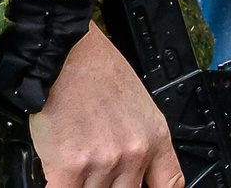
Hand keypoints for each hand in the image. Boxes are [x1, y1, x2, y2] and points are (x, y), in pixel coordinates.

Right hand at [27, 25, 181, 187]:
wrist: (69, 56)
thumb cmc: (99, 74)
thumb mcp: (140, 108)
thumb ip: (139, 142)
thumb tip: (131, 172)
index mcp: (155, 138)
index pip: (170, 185)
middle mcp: (134, 153)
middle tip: (98, 173)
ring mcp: (104, 162)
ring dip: (84, 186)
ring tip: (78, 170)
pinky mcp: (70, 168)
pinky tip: (60, 179)